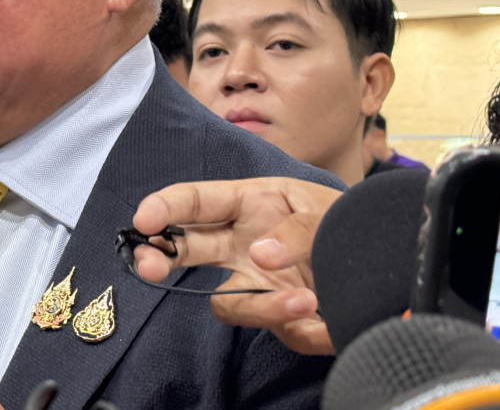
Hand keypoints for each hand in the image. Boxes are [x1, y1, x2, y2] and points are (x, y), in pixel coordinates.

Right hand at [131, 177, 341, 354]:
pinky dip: (304, 327)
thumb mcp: (327, 210)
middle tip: (149, 267)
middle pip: (187, 251)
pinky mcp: (281, 317)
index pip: (197, 203)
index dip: (165, 208)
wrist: (390, 263)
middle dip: (160, 257)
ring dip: (261, 307)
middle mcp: (242, 243)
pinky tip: (328, 319)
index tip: (143, 220)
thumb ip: (297, 229)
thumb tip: (260, 254)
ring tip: (305, 300)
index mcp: (249, 204)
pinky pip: (277, 330)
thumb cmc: (348, 223)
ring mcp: (258, 282)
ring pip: (228, 302)